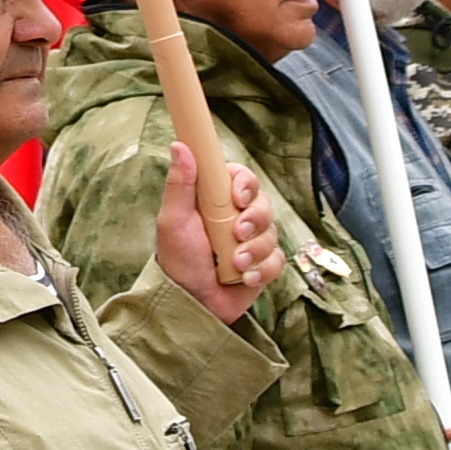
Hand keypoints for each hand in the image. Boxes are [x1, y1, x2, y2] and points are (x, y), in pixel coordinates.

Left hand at [154, 153, 273, 319]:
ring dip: (253, 250)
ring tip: (234, 264)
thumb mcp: (174, 220)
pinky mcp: (263, 265)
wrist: (190, 304)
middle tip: (237, 233)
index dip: (246, 184)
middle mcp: (237, 218)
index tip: (237, 197)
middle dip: (254, 219)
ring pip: (271, 234)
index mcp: (216, 201)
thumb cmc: (178, 260)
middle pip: (263, 204)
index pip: (242, 178)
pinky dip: (261, 270)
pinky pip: (277, 260)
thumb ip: (180, 184)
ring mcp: (252, 242)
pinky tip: (243, 278)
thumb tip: (180, 145)